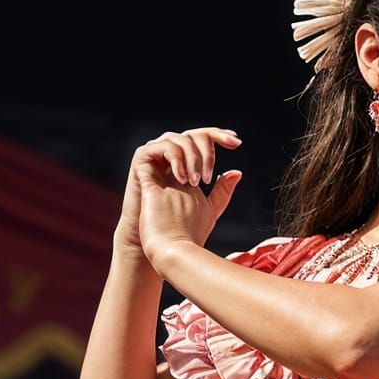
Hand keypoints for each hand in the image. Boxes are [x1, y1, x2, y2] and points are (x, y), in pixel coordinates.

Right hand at [115, 126, 240, 258]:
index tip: (237, 143)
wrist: (162, 243)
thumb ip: (222, 191)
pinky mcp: (142, 160)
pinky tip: (182, 179)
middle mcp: (172, 156)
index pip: (204, 140)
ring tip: (196, 182)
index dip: (219, 136)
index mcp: (187, 163)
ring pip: (178, 138)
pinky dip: (175, 158)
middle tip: (210, 174)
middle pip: (193, 135)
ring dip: (192, 157)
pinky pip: (160, 146)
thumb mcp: (209, 207)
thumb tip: (237, 172)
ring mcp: (157, 156)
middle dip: (208, 147)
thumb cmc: (182, 229)